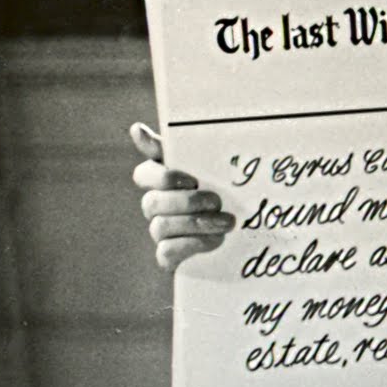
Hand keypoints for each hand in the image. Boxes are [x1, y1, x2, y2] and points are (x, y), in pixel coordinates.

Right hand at [130, 123, 235, 269]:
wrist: (251, 231)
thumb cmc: (226, 191)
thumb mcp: (211, 167)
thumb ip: (181, 148)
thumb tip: (136, 129)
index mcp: (163, 180)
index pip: (144, 175)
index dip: (164, 178)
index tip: (192, 179)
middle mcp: (156, 205)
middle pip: (152, 203)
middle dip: (187, 202)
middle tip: (217, 202)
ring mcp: (161, 232)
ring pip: (160, 227)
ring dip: (195, 224)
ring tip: (227, 222)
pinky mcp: (170, 257)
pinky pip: (166, 253)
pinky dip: (191, 246)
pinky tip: (215, 240)